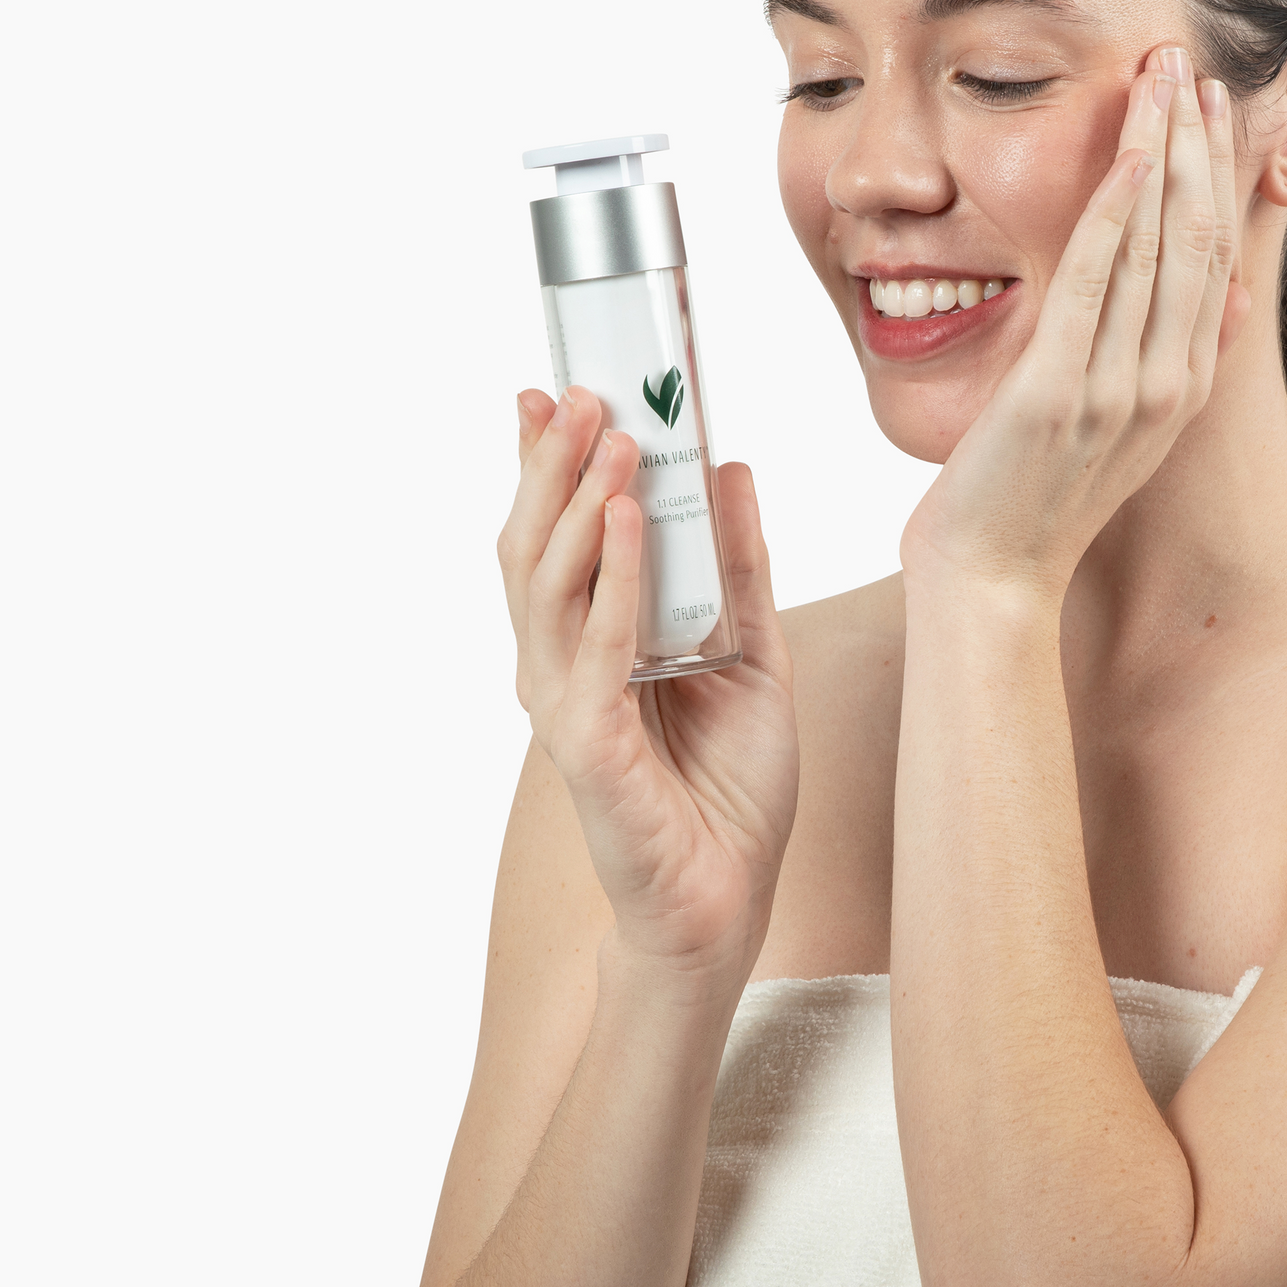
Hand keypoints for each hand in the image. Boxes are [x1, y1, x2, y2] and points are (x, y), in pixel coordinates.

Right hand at [497, 389, 799, 980]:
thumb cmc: (728, 784)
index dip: (546, 464)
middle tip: (579, 392)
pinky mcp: (589, 745)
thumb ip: (737, 568)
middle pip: (534, 546)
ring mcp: (566, 703)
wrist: (729, 897)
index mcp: (592, 641)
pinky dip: (610, 579)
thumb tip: (730, 468)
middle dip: (552, 464)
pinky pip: (596, 646)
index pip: (554, 536)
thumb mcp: (751, 652)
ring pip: (550, 584)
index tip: (555, 390)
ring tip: (610, 437)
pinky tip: (626, 520)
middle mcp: (562, 664)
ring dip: (578, 503)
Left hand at [899, 46, 1252, 601]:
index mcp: (1181, 389)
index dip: (1218, 176)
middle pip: (1199, 238)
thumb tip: (1208, 301)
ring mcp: (1117, 390)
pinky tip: (1128, 151)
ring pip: (1157, 245)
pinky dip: (1115, 210)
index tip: (1212, 107)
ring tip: (1166, 72)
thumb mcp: (1116, 433)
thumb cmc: (1033, 504)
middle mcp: (1166, 385)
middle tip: (1194, 58)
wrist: (992, 581)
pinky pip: (1094, 281)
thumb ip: (1157, 365)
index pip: (1213, 259)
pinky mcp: (1058, 393)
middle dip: (1200, 142)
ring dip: (1165, 150)